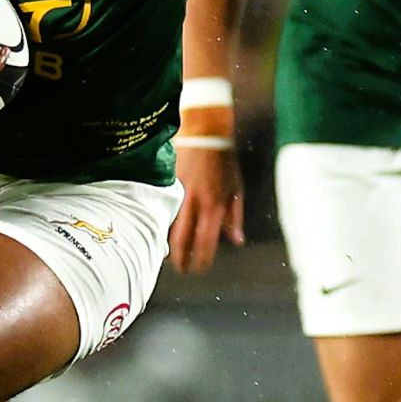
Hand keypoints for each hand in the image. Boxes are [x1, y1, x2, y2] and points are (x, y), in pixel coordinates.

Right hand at [168, 105, 244, 272]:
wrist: (204, 132)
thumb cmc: (224, 161)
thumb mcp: (237, 189)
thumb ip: (235, 217)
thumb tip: (236, 241)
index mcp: (215, 205)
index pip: (206, 242)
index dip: (202, 260)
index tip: (199, 269)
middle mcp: (196, 202)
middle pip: (182, 240)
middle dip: (180, 260)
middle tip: (181, 269)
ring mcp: (180, 194)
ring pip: (169, 228)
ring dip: (170, 246)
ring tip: (171, 256)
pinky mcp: (168, 185)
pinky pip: (164, 212)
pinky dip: (164, 226)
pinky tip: (163, 234)